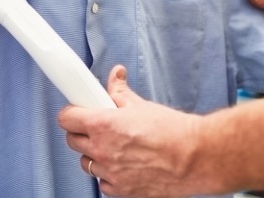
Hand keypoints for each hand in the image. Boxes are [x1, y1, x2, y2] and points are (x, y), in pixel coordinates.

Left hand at [58, 65, 204, 196]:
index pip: (66, 119)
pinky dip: (109, 175)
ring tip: (113, 147)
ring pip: (86, 163)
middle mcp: (102, 150)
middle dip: (81, 132)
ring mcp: (110, 173)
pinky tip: (122, 165)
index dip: (71, 113)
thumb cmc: (173, 132)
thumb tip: (115, 76)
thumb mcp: (141, 105)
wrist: (196, 158)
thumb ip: (120, 91)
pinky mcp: (122, 191)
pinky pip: (103, 183)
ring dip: (94, 155)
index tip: (76, 112)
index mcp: (103, 125)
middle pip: (72, 141)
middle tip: (96, 128)